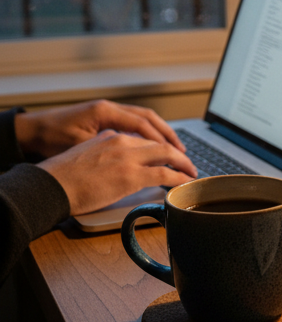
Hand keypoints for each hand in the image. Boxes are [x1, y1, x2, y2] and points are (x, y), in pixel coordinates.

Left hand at [14, 100, 185, 158]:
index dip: (164, 143)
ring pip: (143, 119)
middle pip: (149, 119)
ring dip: (160, 134)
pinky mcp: (103, 119)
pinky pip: (133, 123)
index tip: (179, 158)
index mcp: (106, 112)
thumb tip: (139, 163)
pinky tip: (152, 147)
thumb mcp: (82, 148)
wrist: (32, 132)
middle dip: (169, 136)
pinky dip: (147, 134)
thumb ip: (112, 153)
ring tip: (175, 150)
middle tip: (184, 155)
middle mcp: (109, 108)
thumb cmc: (51, 140)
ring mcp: (107, 112)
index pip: (144, 125)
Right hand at [38, 131, 197, 215]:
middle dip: (177, 153)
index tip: (166, 155)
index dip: (159, 147)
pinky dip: (179, 177)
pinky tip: (185, 182)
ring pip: (166, 155)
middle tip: (187, 163)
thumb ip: (103, 155)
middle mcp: (122, 141)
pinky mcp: (131, 176)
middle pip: (159, 143)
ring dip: (183, 164)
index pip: (142, 139)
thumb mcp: (85, 156)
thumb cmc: (62, 177)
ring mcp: (128, 158)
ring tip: (191, 172)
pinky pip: (165, 175)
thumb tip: (114, 166)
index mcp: (110, 135)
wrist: (50, 185)